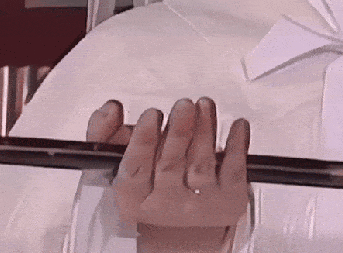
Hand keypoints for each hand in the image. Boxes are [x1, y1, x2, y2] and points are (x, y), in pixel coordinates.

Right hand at [86, 98, 250, 230]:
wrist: (181, 237)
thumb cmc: (148, 191)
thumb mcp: (116, 165)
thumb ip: (104, 134)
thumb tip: (110, 108)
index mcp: (134, 200)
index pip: (136, 171)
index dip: (143, 141)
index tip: (152, 115)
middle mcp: (166, 207)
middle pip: (171, 163)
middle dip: (179, 130)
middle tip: (184, 105)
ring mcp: (198, 206)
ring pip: (201, 162)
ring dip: (205, 129)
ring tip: (204, 105)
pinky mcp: (227, 202)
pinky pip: (234, 171)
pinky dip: (237, 145)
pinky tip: (237, 126)